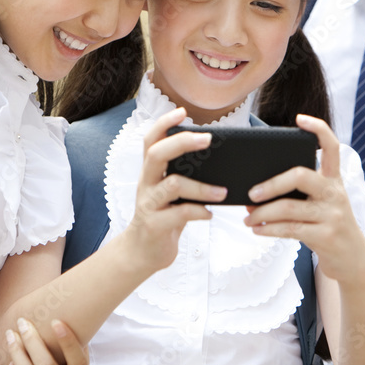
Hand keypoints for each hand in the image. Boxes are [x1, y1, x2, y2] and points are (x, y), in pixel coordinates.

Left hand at [3, 318, 91, 364]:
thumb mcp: (82, 363)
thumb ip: (79, 345)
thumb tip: (74, 312)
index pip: (78, 362)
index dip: (68, 342)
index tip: (56, 321)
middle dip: (32, 341)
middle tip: (22, 322)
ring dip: (17, 352)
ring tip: (11, 335)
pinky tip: (11, 362)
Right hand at [121, 108, 226, 273]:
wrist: (142, 253)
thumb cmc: (163, 218)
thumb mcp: (170, 193)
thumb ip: (185, 176)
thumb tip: (217, 161)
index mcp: (151, 172)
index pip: (151, 140)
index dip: (164, 123)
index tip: (182, 112)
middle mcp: (147, 183)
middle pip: (157, 154)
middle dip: (182, 143)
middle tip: (207, 139)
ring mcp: (149, 204)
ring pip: (173, 185)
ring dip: (202, 187)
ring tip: (222, 192)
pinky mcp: (155, 224)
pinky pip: (180, 213)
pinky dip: (200, 211)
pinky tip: (210, 214)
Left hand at [243, 114, 364, 284]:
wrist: (353, 261)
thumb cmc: (327, 226)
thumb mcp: (320, 205)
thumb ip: (295, 195)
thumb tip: (253, 195)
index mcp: (334, 180)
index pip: (331, 146)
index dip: (318, 129)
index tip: (300, 119)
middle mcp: (335, 193)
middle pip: (301, 175)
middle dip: (271, 183)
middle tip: (251, 192)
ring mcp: (332, 215)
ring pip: (289, 207)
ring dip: (262, 212)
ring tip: (247, 217)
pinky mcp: (326, 236)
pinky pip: (290, 229)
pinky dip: (268, 229)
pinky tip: (257, 229)